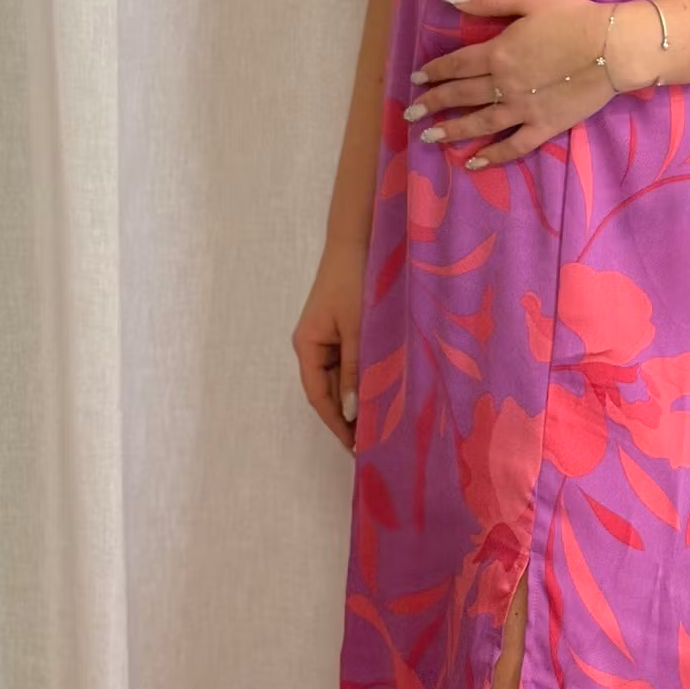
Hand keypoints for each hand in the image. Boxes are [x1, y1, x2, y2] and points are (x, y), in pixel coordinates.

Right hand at [292, 237, 365, 451]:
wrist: (358, 241)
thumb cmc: (354, 282)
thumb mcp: (357, 330)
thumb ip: (355, 370)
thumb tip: (353, 412)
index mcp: (307, 346)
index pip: (319, 396)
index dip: (336, 423)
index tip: (354, 447)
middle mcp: (314, 346)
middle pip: (329, 390)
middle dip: (349, 416)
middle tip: (373, 444)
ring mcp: (328, 338)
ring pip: (342, 378)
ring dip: (358, 398)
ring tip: (381, 425)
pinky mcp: (344, 330)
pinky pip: (352, 362)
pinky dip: (364, 378)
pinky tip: (382, 392)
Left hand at [407, 0, 644, 169]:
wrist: (614, 47)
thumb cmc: (574, 18)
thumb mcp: (529, 0)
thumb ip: (488, 0)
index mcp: (498, 52)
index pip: (456, 64)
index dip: (435, 72)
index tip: (417, 79)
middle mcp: (505, 84)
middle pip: (461, 95)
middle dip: (433, 104)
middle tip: (411, 113)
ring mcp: (524, 109)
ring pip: (480, 123)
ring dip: (453, 131)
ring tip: (430, 137)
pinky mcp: (545, 126)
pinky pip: (514, 145)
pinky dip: (493, 156)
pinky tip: (474, 162)